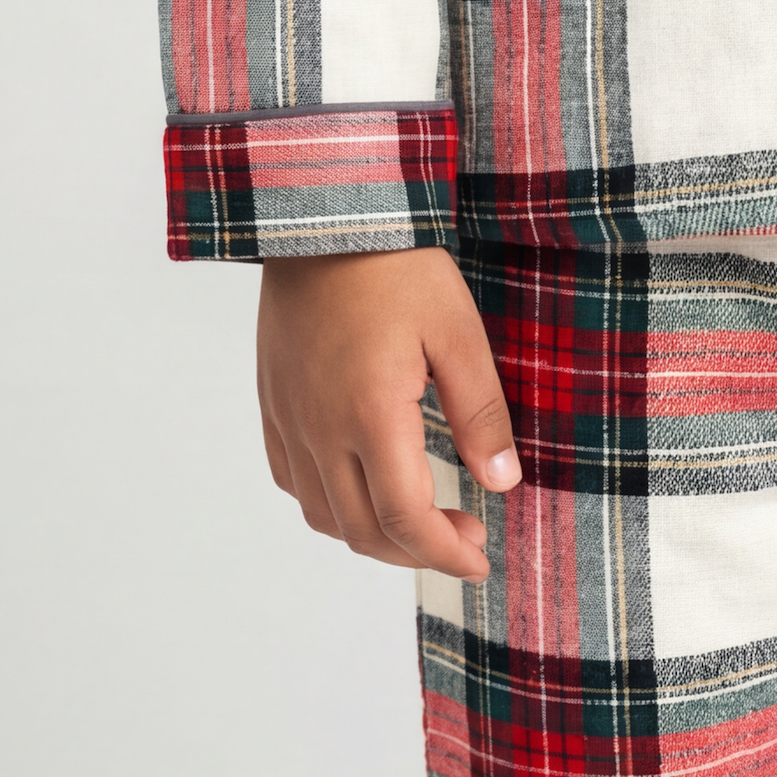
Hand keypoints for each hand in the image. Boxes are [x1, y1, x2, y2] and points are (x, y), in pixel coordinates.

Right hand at [256, 247, 518, 584]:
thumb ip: (480, 411)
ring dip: (373, 534)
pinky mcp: (274, 404)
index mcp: (370, 415)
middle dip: (418, 551)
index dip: (445, 553)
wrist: (323, 216)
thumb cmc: (396, 265)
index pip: (405, 518)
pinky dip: (330, 503)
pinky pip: (293, 480)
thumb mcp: (458, 331)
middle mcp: (321, 429)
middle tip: (465, 538)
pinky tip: (364, 486)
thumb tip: (502, 482)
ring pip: (323, 514)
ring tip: (420, 519)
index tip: (480, 560)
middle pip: (363, 530)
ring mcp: (290, 419)